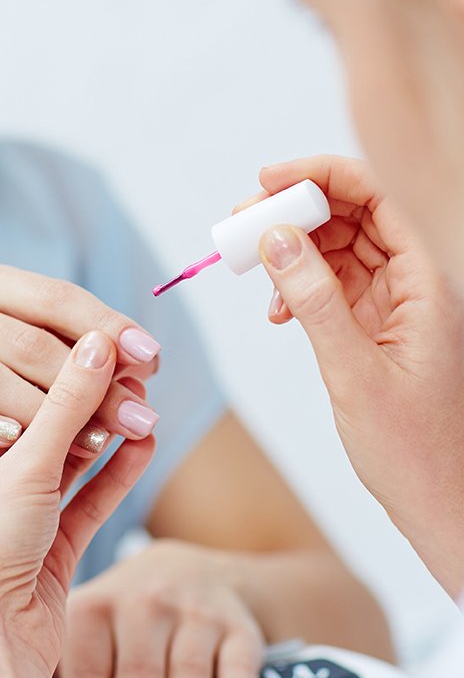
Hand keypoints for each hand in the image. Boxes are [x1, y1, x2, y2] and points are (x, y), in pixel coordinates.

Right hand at [0, 259, 160, 465]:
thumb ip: (38, 331)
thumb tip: (121, 349)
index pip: (54, 297)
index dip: (108, 326)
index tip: (152, 359)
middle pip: (28, 340)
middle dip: (92, 380)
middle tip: (137, 413)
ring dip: (46, 411)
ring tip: (95, 439)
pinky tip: (15, 443)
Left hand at [0, 331, 153, 677]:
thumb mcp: (23, 466)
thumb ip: (67, 404)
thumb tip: (98, 342)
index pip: (14, 385)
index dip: (61, 361)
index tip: (105, 340)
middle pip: (49, 421)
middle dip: (95, 400)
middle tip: (136, 374)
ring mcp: (21, 509)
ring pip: (73, 459)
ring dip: (110, 434)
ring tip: (144, 407)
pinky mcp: (50, 541)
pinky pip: (90, 496)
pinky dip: (117, 472)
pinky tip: (144, 447)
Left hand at [59, 539, 264, 677]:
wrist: (187, 569)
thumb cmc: (126, 612)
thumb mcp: (89, 620)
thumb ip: (69, 665)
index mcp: (98, 606)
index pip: (90, 662)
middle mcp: (145, 602)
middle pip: (140, 668)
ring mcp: (193, 611)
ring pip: (188, 667)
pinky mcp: (236, 625)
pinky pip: (238, 661)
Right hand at [251, 155, 463, 595]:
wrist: (436, 501)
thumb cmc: (414, 449)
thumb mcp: (355, 373)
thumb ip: (315, 302)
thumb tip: (277, 240)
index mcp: (426, 284)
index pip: (377, 199)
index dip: (323, 176)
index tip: (267, 180)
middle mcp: (412, 285)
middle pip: (353, 216)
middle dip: (296, 211)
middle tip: (241, 223)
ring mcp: (391, 306)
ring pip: (338, 250)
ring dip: (292, 250)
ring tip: (250, 266)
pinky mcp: (371, 328)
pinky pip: (329, 287)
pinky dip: (297, 288)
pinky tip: (277, 313)